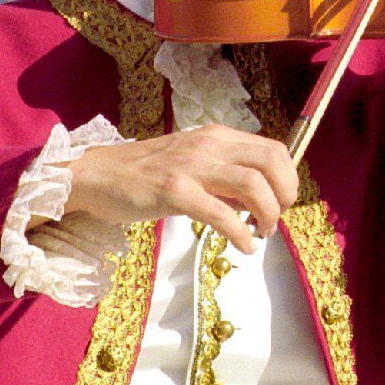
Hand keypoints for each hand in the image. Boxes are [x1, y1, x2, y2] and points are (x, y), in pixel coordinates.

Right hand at [61, 127, 299, 253]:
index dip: (287, 178)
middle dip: (285, 194)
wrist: (97, 176)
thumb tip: (257, 202)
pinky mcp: (173, 191)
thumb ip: (225, 179)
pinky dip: (240, 234)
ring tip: (262, 232)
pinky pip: (221, 214)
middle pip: (271, 162)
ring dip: (268, 213)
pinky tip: (243, 246)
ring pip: (253, 184)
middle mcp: (209, 146)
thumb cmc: (145, 174)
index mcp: (217, 137)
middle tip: (276, 219)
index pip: (273, 150)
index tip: (282, 203)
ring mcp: (191, 167)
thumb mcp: (192, 165)